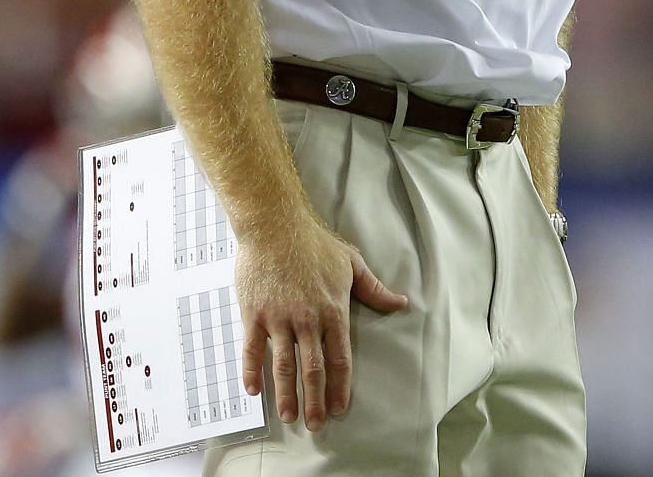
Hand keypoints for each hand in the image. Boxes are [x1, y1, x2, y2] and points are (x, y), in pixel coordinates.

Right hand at [236, 219, 407, 429]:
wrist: (274, 226)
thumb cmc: (314, 243)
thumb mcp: (351, 262)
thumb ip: (374, 289)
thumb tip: (400, 303)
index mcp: (333, 310)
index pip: (340, 358)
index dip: (340, 386)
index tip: (339, 407)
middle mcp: (307, 320)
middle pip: (313, 369)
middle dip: (315, 399)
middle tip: (315, 425)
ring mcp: (278, 319)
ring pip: (283, 365)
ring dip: (286, 394)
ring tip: (289, 415)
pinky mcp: (254, 315)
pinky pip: (252, 349)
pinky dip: (252, 371)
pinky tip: (254, 390)